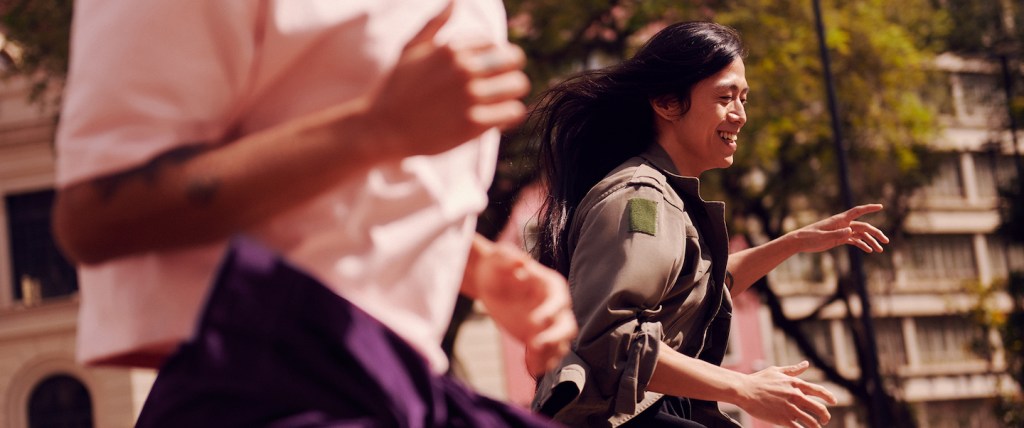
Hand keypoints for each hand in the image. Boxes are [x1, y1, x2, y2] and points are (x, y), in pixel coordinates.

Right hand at [366, 1, 529, 159]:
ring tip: (499, 103)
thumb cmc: (396, 88)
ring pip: (518, 85)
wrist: (383, 129)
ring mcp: (470, 96)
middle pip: (514, 60)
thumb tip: (455, 1)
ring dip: (511, 94)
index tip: (483, 72)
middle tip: (499, 86)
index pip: (495, 43)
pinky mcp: (474, 123)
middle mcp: (463, 68)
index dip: (492, 57)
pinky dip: (510, 116)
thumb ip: (435, 24)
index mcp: (451, 48)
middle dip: (509, 71)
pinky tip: (498, 120)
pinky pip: (514, 112)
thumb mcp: (410, 49)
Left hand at [462, 236, 577, 375]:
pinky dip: (540, 363)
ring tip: (531, 362)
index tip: (536, 320)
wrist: (489, 282)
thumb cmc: (497, 265)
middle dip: (555, 337)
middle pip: (567, 326)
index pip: (560, 301)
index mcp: (551, 286)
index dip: (552, 311)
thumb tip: (521, 262)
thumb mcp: (499, 258)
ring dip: (548, 355)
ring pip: (559, 345)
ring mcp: (547, 325)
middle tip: (536, 344)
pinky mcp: (537, 338)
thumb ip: (510, 258)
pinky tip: (529, 368)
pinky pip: (545, 355)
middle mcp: (554, 307)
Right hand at [737, 361, 837, 427]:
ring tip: (816, 427)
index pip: (818, 390)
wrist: (744, 390)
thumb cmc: (759, 380)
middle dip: (825, 416)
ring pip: (811, 421)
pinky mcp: (783, 419)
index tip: (834, 402)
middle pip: (819, 408)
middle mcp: (795, 396)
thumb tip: (806, 364)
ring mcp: (790, 408)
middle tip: (825, 420)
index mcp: (795, 383)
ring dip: (816, 426)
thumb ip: (793, 369)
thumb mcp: (777, 371)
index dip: (829, 397)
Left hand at [790, 204, 889, 253]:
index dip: (869, 208)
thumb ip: (837, 234)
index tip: (881, 207)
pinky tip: (869, 250)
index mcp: (839, 220)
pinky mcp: (839, 238)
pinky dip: (862, 244)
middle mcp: (843, 224)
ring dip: (870, 241)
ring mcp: (841, 231)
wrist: (799, 242)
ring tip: (880, 250)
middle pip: (863, 226)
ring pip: (860, 234)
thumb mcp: (823, 237)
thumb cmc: (809, 237)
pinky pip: (854, 240)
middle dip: (875, 233)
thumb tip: (851, 230)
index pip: (857, 211)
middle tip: (886, 241)